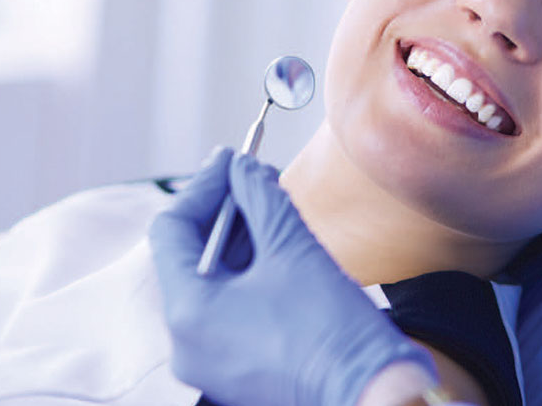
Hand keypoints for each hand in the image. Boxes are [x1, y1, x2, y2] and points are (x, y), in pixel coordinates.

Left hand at [148, 148, 436, 405]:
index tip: (233, 159)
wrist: (370, 395)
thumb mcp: (292, 248)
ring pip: (210, 284)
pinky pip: (227, 311)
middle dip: (224, 213)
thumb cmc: (332, 329)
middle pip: (189, 257)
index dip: (204, 186)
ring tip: (275, 212)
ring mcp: (208, 362)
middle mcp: (185, 343)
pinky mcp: (234, 371)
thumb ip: (260, 197)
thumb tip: (242, 167)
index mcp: (187, 312)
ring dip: (239, 243)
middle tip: (257, 178)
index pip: (172, 229)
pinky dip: (247, 277)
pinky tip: (278, 253)